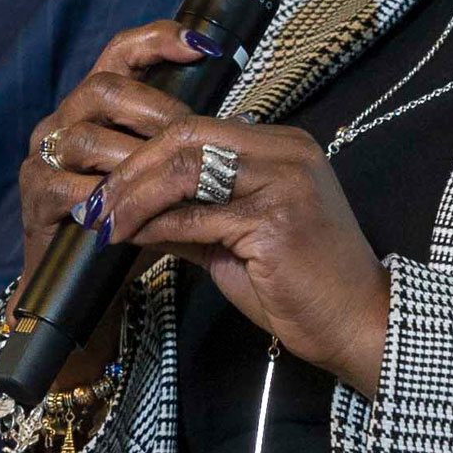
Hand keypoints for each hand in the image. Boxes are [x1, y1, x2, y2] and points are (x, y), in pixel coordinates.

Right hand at [13, 22, 208, 381]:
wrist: (88, 293)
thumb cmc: (135, 230)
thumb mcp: (166, 180)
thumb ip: (186, 147)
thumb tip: (242, 123)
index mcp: (96, 107)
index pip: (122, 53)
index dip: (158, 40)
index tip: (204, 45)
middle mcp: (63, 121)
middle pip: (102, 87)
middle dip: (153, 109)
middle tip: (193, 136)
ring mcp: (43, 157)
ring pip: (85, 137)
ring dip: (133, 159)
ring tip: (170, 182)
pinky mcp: (35, 197)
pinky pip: (67, 187)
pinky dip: (104, 199)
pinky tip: (133, 213)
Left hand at [97, 114, 391, 396]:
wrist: (358, 325)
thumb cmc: (301, 286)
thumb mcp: (239, 238)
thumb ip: (193, 213)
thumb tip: (133, 207)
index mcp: (282, 146)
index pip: (196, 128)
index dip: (143, 151)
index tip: (105, 183)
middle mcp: (287, 152)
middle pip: (187, 137)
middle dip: (130, 168)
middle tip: (95, 201)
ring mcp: (285, 182)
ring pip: (186, 170)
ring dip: (134, 197)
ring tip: (103, 221)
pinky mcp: (276, 221)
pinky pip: (197, 217)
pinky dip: (156, 228)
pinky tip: (130, 240)